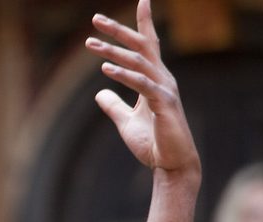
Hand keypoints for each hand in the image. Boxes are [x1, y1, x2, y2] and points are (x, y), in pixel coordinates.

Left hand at [85, 0, 199, 174]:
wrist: (171, 165)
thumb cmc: (153, 143)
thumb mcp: (126, 121)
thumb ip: (113, 106)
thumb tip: (99, 93)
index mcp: (155, 79)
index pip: (149, 46)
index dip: (143, 23)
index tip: (142, 0)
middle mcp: (163, 79)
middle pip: (141, 46)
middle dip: (119, 31)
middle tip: (95, 19)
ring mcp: (164, 90)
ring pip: (138, 62)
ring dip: (112, 51)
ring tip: (90, 44)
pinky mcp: (163, 104)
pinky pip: (142, 84)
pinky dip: (123, 75)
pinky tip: (105, 69)